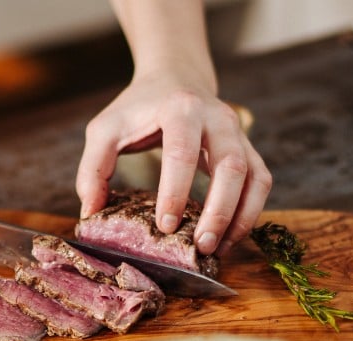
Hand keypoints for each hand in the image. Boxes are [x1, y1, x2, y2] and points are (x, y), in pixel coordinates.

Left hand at [77, 74, 270, 257]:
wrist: (176, 78)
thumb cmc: (139, 108)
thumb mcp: (106, 129)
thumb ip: (93, 167)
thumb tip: (91, 211)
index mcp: (181, 108)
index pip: (182, 151)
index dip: (175, 191)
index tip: (165, 226)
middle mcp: (218, 118)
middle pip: (230, 166)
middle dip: (218, 210)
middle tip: (201, 245)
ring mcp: (238, 134)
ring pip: (254, 177)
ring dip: (240, 217)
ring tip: (218, 250)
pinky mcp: (248, 149)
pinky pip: (260, 182)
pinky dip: (250, 212)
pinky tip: (229, 237)